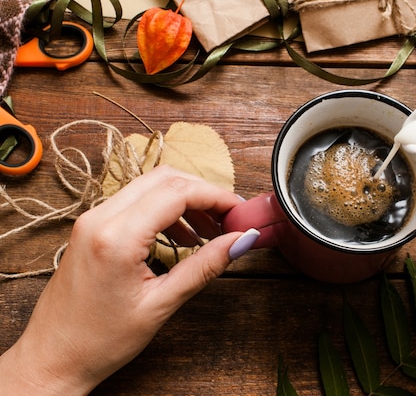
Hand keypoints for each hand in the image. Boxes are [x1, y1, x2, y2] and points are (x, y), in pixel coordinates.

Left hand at [0, 166, 257, 394]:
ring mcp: (92, 219)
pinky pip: (135, 202)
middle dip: (203, 193)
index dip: (216, 196)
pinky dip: (165, 210)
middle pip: (165, 179)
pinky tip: (183, 237)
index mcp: (116, 237)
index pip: (177, 192)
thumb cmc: (99, 341)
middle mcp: (100, 218)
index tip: (240, 212)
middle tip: (229, 218)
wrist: (52, 358)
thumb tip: (241, 241)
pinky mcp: (91, 227)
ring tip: (210, 230)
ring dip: (185, 200)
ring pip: (150, 186)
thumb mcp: (161, 305)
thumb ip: (204, 266)